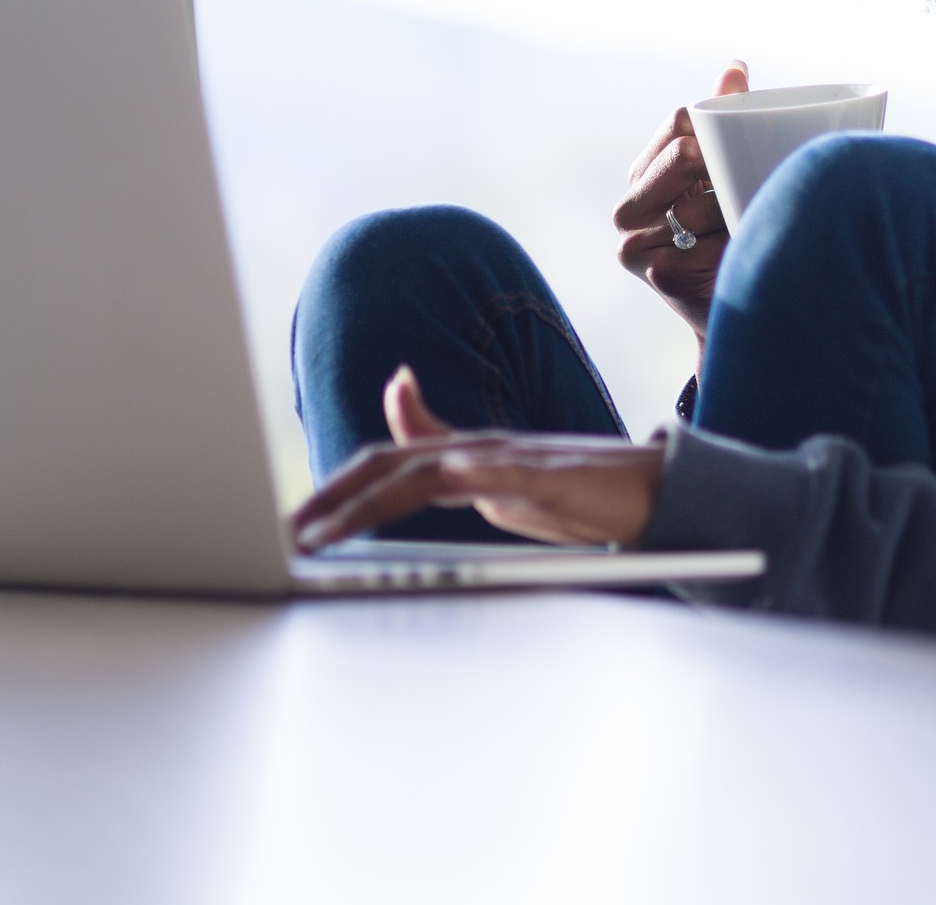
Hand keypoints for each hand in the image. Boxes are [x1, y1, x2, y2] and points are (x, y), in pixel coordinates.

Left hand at [288, 368, 664, 549]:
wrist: (647, 490)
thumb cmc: (570, 491)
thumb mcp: (494, 479)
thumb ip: (445, 452)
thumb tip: (399, 402)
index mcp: (462, 455)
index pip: (383, 463)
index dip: (333, 489)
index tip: (289, 524)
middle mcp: (478, 448)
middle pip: (391, 465)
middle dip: (332, 500)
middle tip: (287, 533)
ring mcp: (513, 460)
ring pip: (429, 471)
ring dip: (372, 501)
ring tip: (329, 530)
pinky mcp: (550, 477)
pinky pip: (505, 474)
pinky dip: (473, 474)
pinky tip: (446, 481)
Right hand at [614, 61, 747, 343]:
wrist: (749, 308)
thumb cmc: (742, 233)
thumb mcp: (736, 172)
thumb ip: (729, 120)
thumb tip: (735, 66)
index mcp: (649, 171)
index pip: (679, 122)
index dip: (716, 127)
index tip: (748, 145)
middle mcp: (632, 205)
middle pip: (682, 155)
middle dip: (722, 169)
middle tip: (755, 184)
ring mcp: (636, 243)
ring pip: (694, 202)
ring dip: (731, 214)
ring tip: (749, 225)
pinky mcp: (656, 273)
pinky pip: (702, 245)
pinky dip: (729, 251)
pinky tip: (738, 257)